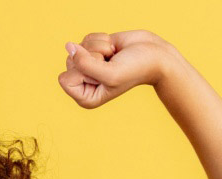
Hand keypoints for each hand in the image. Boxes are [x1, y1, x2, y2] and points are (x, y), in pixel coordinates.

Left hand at [57, 30, 178, 108]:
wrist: (156, 55)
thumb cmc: (136, 69)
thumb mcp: (110, 73)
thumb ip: (84, 63)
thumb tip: (69, 46)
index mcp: (86, 98)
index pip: (66, 79)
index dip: (84, 71)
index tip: (103, 73)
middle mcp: (84, 82)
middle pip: (70, 62)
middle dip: (93, 57)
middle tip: (110, 63)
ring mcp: (87, 65)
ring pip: (78, 47)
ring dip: (99, 47)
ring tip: (114, 56)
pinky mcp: (93, 49)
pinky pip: (87, 38)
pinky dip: (102, 39)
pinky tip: (114, 48)